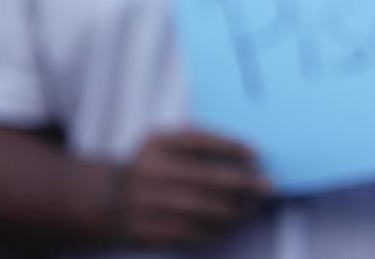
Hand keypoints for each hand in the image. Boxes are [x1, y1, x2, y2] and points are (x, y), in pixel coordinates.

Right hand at [113, 130, 271, 247]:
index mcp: (156, 144)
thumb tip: (248, 159)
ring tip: (251, 210)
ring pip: (205, 210)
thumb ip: (199, 146)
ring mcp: (146, 203)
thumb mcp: (165, 147)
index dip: (231, 147)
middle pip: (208, 178)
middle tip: (267, 187)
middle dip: (244, 184)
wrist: (107, 201)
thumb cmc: (153, 169)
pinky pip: (192, 233)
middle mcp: (149, 171)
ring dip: (235, 212)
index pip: (200, 140)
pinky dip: (216, 231)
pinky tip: (229, 227)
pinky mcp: (147, 231)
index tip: (256, 155)